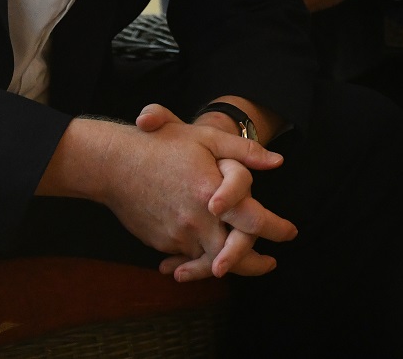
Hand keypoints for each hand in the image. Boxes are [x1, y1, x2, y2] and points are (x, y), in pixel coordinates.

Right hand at [38, 113, 289, 281]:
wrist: (113, 165)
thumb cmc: (161, 146)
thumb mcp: (205, 138)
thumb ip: (244, 152)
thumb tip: (277, 162)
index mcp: (212, 192)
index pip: (253, 221)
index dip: (276, 229)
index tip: (290, 233)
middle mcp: (197, 220)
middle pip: (235, 255)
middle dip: (255, 264)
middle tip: (269, 263)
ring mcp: (177, 235)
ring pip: (210, 261)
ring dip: (227, 264)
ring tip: (240, 263)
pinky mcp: (162, 242)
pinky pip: (187, 259)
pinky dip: (198, 263)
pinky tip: (205, 261)